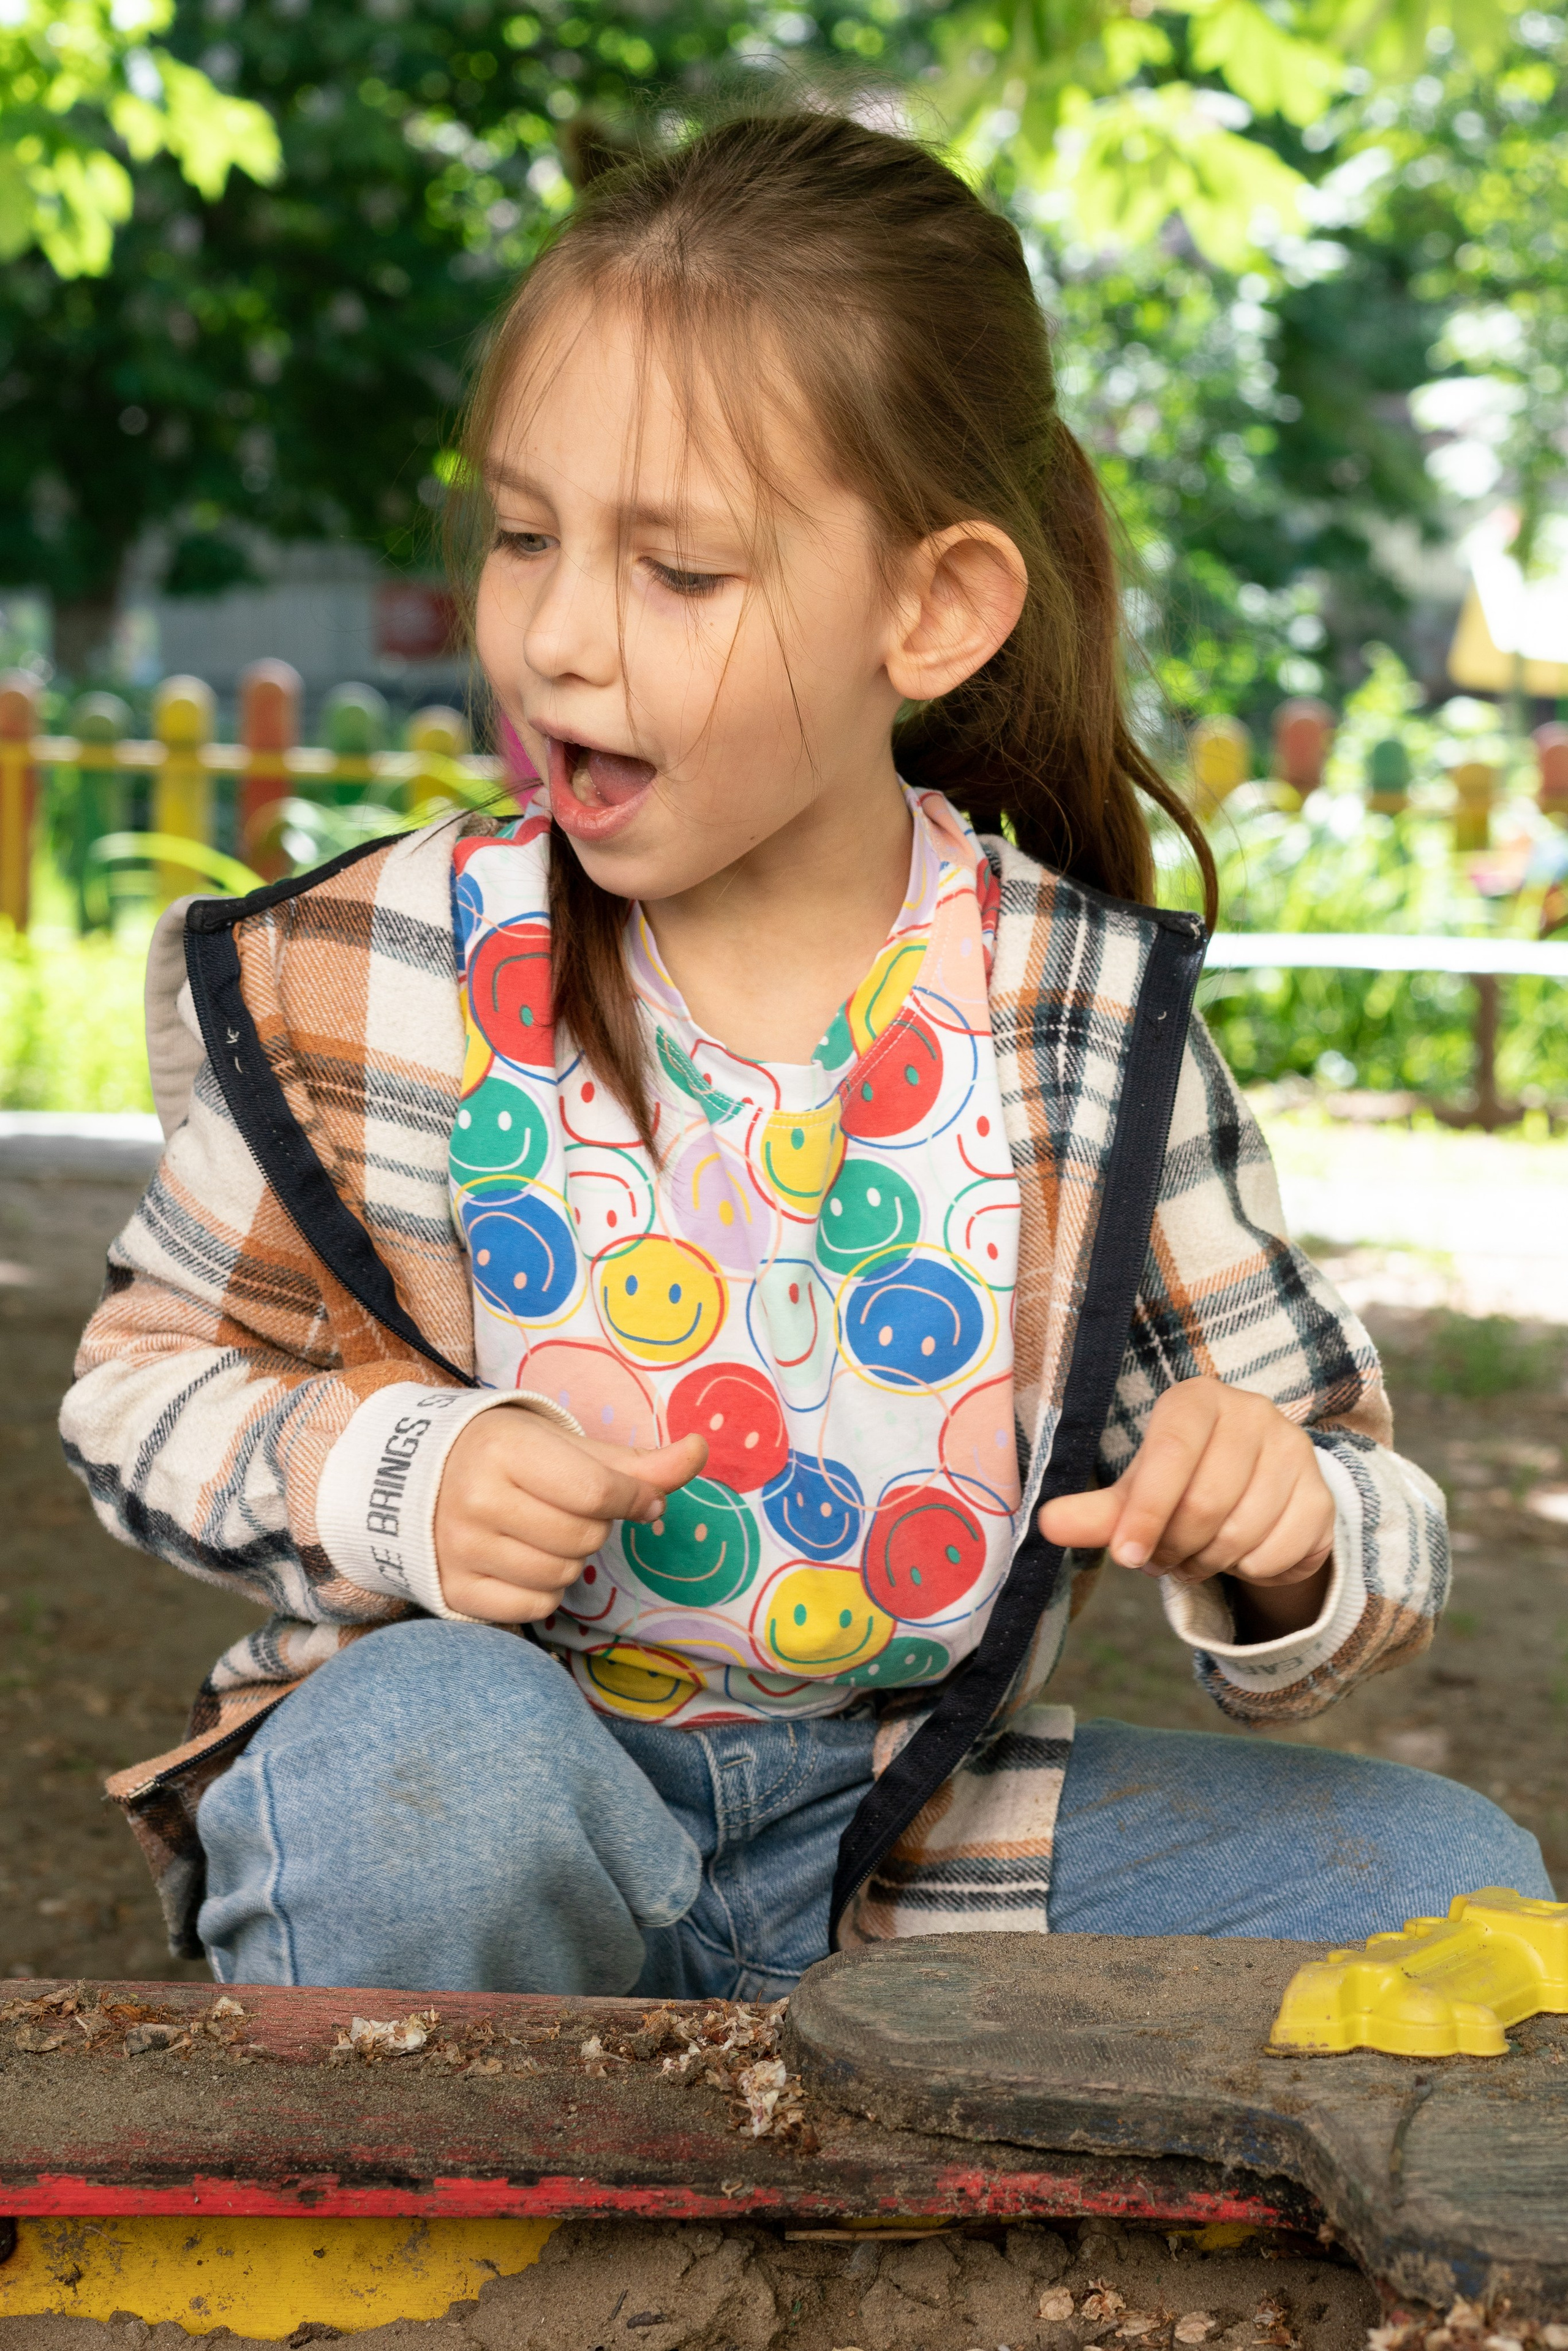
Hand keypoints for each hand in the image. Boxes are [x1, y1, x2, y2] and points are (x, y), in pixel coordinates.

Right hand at [434, 1409, 706, 1623]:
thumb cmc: (508, 1456)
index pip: (597, 1491)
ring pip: (562, 1576)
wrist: (416, 1478)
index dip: (634, 1499)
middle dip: (595, 1526)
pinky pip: (533, 1608)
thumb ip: (637, 1461)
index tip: (638, 1497)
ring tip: (545, 1533)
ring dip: (571, 1560)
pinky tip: (526, 1561)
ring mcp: (459, 1550)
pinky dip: (545, 1591)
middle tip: (569, 1509)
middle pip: (584, 1537)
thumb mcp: (567, 1446)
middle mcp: (475, 1500)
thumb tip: (699, 1450)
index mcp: (505, 1451)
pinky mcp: (453, 1591)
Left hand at [1037, 1377, 1334, 1639]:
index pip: (1170, 1455)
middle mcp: (1251, 1413)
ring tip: (1196, 1555)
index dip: (1145, 1511)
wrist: (1256, 1494)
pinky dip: (1252, 1570)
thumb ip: (1097, 1512)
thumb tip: (1046, 1525)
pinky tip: (1241, 1554)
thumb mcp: (1137, 1493)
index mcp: (1196, 1400)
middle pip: (1206, 1501)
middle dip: (1176, 1546)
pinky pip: (1280, 1552)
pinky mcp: (1321, 1494)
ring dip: (1210, 1562)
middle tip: (1162, 1558)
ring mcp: (1294, 1450)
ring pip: (1244, 1531)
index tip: (1128, 1557)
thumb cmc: (1183, 1484)